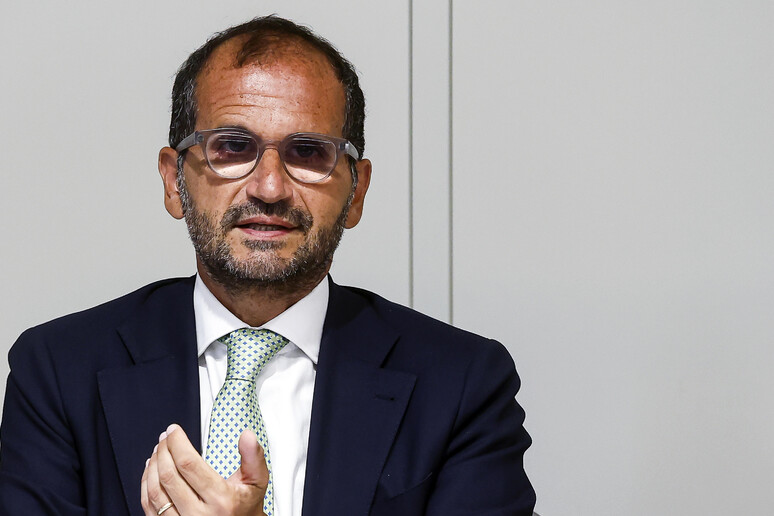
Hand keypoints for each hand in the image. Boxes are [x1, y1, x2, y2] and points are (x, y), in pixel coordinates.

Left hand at [141, 424, 267, 515]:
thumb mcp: (257, 482)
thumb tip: (247, 436)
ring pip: (155, 492)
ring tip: (159, 450)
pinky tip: (152, 470)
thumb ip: (254, 457)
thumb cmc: (245, 507)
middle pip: (169, 476)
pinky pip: (149, 506)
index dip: (177, 443)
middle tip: (165, 437)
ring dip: (153, 466)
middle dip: (164, 450)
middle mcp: (198, 515)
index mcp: (220, 500)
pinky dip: (147, 484)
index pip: (189, 465)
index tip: (174, 430)